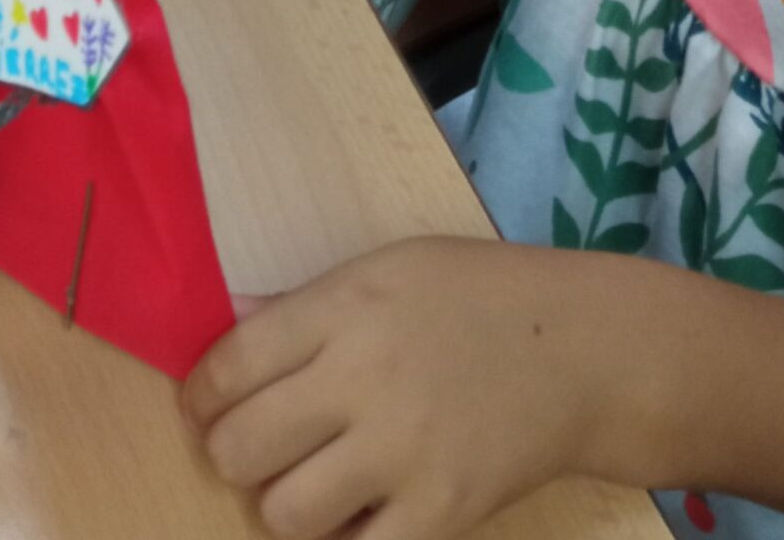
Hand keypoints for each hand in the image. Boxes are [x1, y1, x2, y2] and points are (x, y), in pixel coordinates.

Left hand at [184, 240, 606, 539]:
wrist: (582, 350)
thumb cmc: (478, 298)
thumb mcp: (390, 269)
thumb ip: (309, 305)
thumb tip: (228, 331)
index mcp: (348, 306)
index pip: (233, 363)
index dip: (201, 397)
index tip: (206, 409)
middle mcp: (366, 376)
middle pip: (243, 446)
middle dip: (234, 454)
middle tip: (259, 449)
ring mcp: (403, 451)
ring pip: (284, 513)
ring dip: (283, 504)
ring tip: (309, 484)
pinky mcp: (440, 512)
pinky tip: (357, 517)